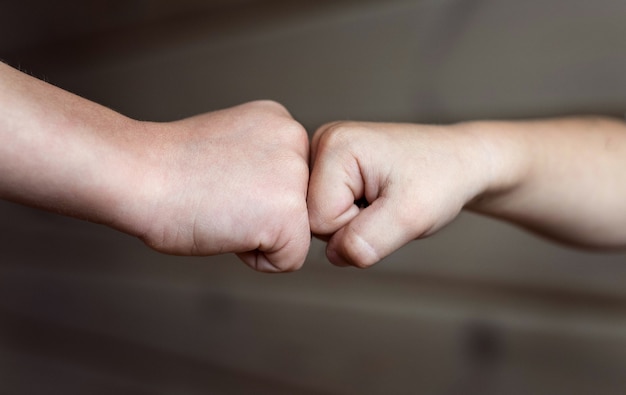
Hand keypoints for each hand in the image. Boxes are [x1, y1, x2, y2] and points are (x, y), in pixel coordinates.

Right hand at [123, 101, 310, 271]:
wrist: (137, 174)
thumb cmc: (167, 168)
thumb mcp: (231, 148)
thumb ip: (262, 162)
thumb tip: (273, 193)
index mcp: (280, 121)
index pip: (292, 181)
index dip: (254, 195)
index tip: (220, 183)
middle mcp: (295, 139)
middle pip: (298, 206)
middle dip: (260, 214)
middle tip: (219, 196)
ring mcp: (296, 175)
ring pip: (296, 232)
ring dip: (258, 234)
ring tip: (222, 208)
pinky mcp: (290, 213)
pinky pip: (289, 259)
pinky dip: (255, 259)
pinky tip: (226, 227)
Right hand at [307, 121, 491, 267]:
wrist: (460, 162)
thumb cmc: (441, 179)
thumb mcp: (410, 217)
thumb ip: (366, 241)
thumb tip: (334, 254)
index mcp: (335, 145)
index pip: (317, 220)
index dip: (354, 228)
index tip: (386, 206)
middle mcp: (322, 142)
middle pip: (313, 218)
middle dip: (351, 226)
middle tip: (386, 204)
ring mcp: (324, 152)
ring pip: (319, 218)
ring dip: (353, 221)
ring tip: (382, 199)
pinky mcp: (331, 165)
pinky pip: (327, 210)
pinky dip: (353, 214)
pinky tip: (374, 197)